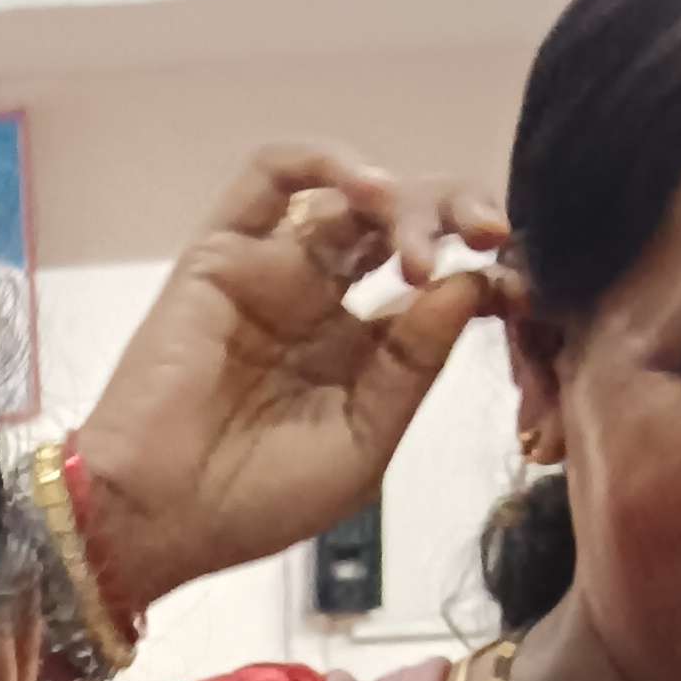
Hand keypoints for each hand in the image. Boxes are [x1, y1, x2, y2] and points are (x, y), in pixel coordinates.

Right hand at [70, 147, 512, 612]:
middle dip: (457, 216)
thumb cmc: (251, 503)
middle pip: (403, 227)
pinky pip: (270, 176)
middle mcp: (318, 303)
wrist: (156, 518)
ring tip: (423, 242)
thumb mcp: (365, 441)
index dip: (485, 270)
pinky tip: (366, 188)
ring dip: (401, 200)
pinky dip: (323, 162)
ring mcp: (272, 273)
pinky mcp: (221, 254)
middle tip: (492, 234)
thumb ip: (416, 362)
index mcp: (357, 354)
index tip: (524, 283)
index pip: (436, 284)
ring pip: (350, 197)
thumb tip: (473, 282)